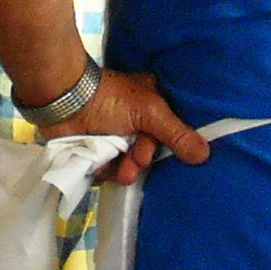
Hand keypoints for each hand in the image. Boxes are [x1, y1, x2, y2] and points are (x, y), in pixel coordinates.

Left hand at [41, 69, 208, 184]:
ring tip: (115, 166)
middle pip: (147, 154)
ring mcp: (112, 136)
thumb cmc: (109, 99)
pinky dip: (103, 170)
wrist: (64, 101)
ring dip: (122, 170)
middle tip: (133, 161)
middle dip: (140, 162)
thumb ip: (177, 134)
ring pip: (126, 165)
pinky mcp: (93, 151)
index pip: (167, 134)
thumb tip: (205, 154)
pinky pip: (105, 170)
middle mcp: (133, 122)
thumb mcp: (150, 112)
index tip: (157, 154)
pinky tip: (98, 166)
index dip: (163, 148)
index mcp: (150, 105)